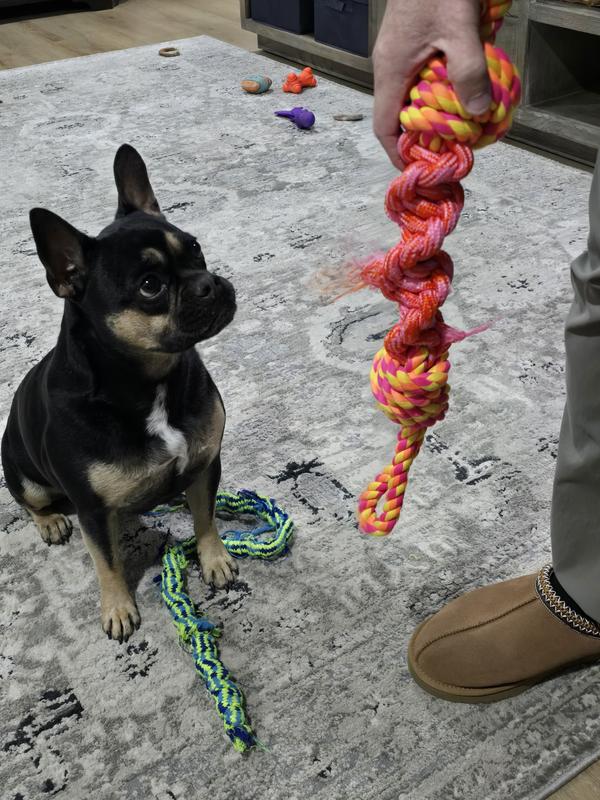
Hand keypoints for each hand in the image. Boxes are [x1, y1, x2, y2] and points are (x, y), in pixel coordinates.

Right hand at [373, 0, 490, 168]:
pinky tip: (462, 90)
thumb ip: (468, 71)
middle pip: (399, 115)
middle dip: (422, 137)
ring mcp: (400, 54)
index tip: (418, 170)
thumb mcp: (459, 28)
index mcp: (391, 71)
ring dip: (434, 113)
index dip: (398, 154)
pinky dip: (440, 90)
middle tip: (450, 149)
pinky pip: (422, 77)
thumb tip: (478, 114)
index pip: (384, 127)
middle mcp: (390, 67)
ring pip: (412, 97)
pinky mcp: (413, 42)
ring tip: (460, 125)